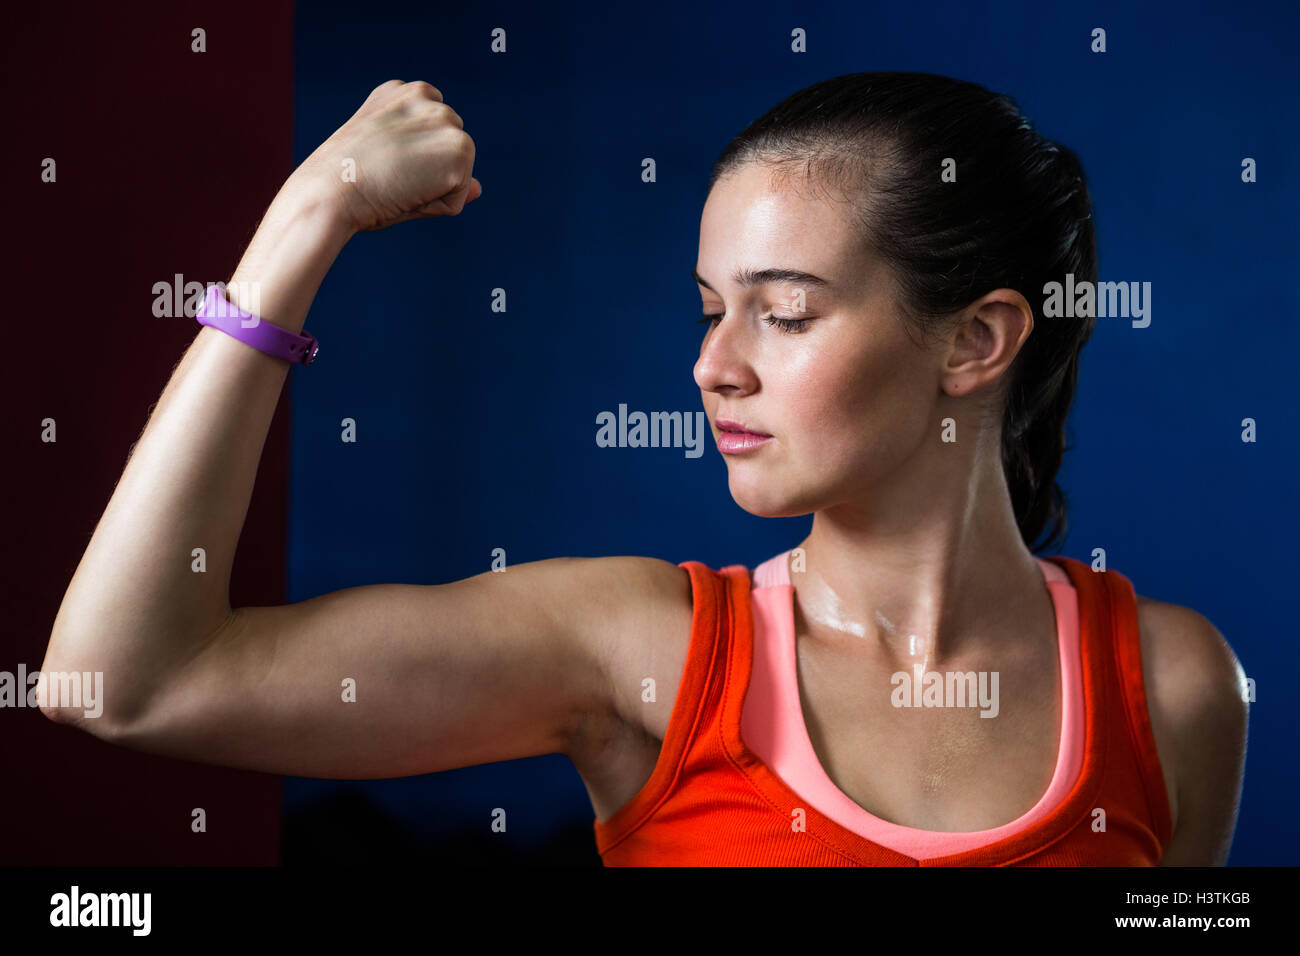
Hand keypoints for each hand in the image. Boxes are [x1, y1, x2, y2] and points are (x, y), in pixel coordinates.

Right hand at [292, 79, 480, 233]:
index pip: (430, 140)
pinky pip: (456, 198)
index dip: (409, 163)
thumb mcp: (389, 163)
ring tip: (396, 182)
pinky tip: (406, 192)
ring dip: (432, 190)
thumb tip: (480, 189)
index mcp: (403, 92)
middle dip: (426, 175)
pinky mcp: (457, 150)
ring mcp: (445, 121)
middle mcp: (426, 96)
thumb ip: (431, 166)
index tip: (379, 162)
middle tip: (386, 175)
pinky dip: (435, 207)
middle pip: (448, 155)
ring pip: (457, 175)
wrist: (329, 192)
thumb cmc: (346, 182)